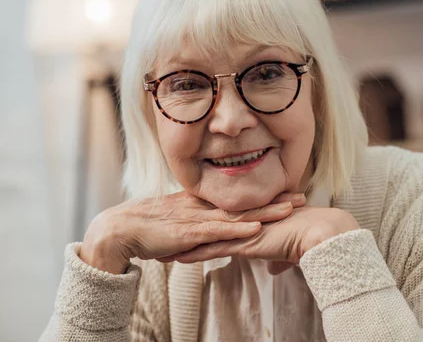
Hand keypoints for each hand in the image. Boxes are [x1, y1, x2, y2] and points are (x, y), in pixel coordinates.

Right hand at [80, 191, 305, 273]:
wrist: (120, 230)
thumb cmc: (147, 228)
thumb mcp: (177, 221)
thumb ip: (195, 222)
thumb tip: (211, 229)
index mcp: (202, 203)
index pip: (239, 196)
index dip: (264, 194)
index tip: (287, 190)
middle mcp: (204, 207)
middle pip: (245, 202)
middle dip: (274, 199)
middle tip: (302, 195)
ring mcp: (197, 219)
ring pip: (237, 214)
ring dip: (265, 211)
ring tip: (290, 208)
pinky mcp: (189, 234)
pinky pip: (218, 230)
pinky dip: (238, 228)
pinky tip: (257, 226)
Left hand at [173, 206, 359, 272]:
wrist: (320, 232)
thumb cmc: (309, 238)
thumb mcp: (290, 250)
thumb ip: (279, 257)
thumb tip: (276, 267)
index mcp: (250, 219)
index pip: (219, 221)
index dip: (201, 224)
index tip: (184, 228)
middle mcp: (242, 221)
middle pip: (205, 225)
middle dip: (183, 230)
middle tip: (162, 232)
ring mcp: (241, 230)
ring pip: (204, 237)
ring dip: (182, 244)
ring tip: (160, 248)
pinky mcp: (244, 242)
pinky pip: (213, 249)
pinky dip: (194, 254)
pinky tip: (177, 258)